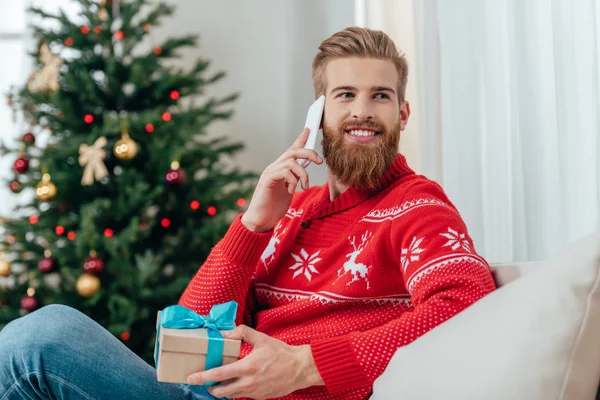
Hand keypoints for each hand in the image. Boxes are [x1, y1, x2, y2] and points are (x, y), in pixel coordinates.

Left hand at [187, 325, 323, 398]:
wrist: (300, 368)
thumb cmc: (281, 353)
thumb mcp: (262, 338)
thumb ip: (243, 333)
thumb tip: (226, 333)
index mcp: (246, 367)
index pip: (219, 375)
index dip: (203, 377)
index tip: (191, 378)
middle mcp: (248, 383)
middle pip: (221, 391)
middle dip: (211, 388)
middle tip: (207, 382)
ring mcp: (254, 393)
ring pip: (232, 395)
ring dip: (224, 391)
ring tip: (221, 384)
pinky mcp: (260, 398)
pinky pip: (244, 396)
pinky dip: (238, 391)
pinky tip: (240, 383)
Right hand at [241, 128, 322, 232]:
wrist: (262, 220)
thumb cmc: (274, 207)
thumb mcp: (289, 190)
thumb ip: (295, 179)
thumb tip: (304, 170)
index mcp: (281, 169)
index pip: (291, 150)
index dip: (300, 139)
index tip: (309, 129)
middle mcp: (274, 167)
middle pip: (293, 151)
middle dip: (309, 153)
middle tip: (319, 161)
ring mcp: (270, 172)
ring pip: (292, 162)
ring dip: (303, 174)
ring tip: (303, 187)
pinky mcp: (267, 179)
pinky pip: (285, 171)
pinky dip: (293, 180)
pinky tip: (291, 190)